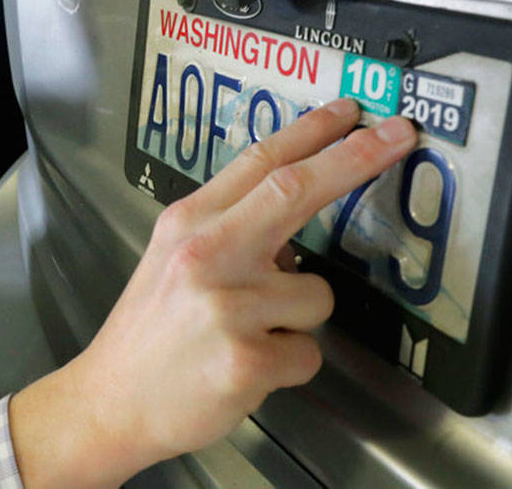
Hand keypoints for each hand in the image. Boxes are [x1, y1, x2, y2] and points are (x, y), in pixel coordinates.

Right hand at [9, 98, 416, 487]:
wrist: (111, 401)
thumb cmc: (151, 331)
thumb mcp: (172, 255)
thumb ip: (227, 224)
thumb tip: (293, 205)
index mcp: (189, 222)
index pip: (259, 162)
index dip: (312, 131)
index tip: (352, 111)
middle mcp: (206, 253)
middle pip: (296, 189)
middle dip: (357, 157)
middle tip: (400, 134)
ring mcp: (226, 305)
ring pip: (317, 294)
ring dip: (300, 318)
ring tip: (253, 334)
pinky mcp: (245, 358)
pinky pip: (309, 352)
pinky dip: (289, 363)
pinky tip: (248, 368)